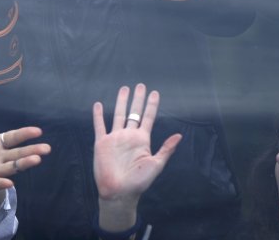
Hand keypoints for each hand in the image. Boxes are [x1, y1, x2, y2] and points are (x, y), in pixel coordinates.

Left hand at [0, 94, 49, 218]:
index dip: (25, 134)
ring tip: (36, 160)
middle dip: (32, 151)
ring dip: (24, 164)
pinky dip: (3, 183)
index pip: (14, 137)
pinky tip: (9, 183)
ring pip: (12, 167)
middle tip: (47, 149)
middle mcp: (3, 157)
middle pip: (19, 153)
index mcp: (1, 144)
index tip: (38, 131)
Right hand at [93, 84, 180, 206]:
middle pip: (134, 112)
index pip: (148, 118)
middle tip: (140, 85)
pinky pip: (99, 126)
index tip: (155, 93)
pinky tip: (98, 105)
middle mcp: (128, 136)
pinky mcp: (102, 143)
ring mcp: (115, 138)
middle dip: (137, 99)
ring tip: (124, 89)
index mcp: (142, 140)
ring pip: (118, 115)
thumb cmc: (139, 181)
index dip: (151, 105)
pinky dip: (98, 115)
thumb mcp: (156, 164)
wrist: (119, 192)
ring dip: (121, 102)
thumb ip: (166, 149)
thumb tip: (179, 135)